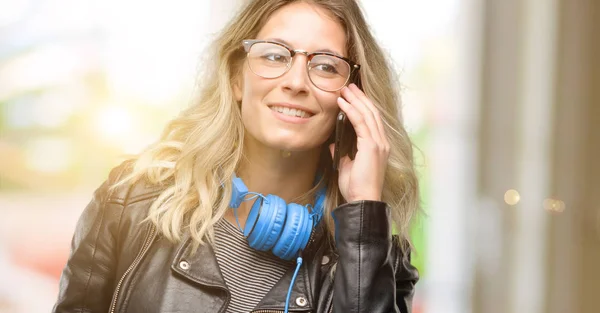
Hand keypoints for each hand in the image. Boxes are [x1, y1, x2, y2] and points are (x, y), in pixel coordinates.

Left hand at [329, 84, 389, 201]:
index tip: (352, 96)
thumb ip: (342, 154)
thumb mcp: (346, 167)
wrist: (362, 200)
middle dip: (360, 98)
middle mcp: (382, 143)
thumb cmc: (356, 188)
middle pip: (372, 113)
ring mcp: (379, 144)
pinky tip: (343, 103)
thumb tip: (334, 145)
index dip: (363, 106)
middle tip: (349, 86)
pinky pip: (361, 123)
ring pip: (368, 114)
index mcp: (378, 147)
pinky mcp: (372, 146)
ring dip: (356, 100)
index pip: (372, 120)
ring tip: (345, 89)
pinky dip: (352, 111)